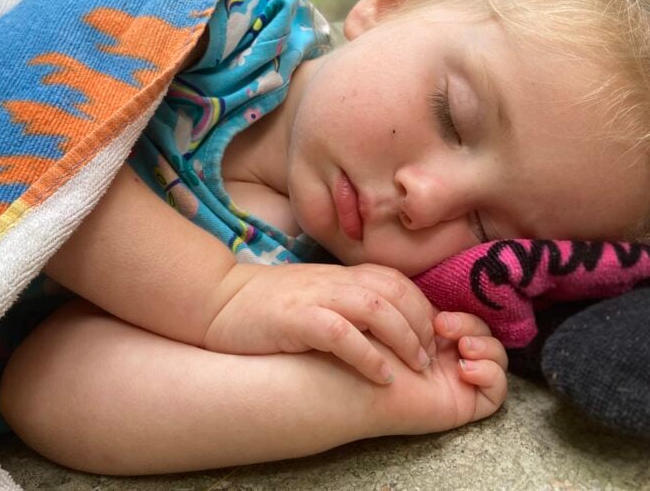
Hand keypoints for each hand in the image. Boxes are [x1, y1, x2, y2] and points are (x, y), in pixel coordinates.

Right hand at [204, 262, 436, 383]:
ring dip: (404, 338)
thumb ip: (349, 301)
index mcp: (341, 275)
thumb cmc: (269, 305)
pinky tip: (383, 375)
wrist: (218, 300)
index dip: (422, 308)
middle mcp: (334, 281)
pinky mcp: (296, 318)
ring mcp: (316, 297)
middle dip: (422, 324)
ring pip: (377, 308)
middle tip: (429, 356)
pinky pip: (342, 334)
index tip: (431, 338)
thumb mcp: (317, 295)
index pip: (398, 281)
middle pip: (396, 292)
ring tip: (415, 367)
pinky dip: (368, 355)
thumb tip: (387, 323)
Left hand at [371, 311, 507, 435]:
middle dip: (471, 326)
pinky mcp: (467, 405)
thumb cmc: (372, 343)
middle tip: (443, 327)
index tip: (435, 315)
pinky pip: (498, 392)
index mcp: (437, 336)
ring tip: (463, 349)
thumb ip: (424, 305)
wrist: (362, 374)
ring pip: (497, 359)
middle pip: (485, 335)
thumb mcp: (401, 314)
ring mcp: (460, 381)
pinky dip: (490, 374)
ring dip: (486, 347)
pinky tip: (465, 370)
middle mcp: (451, 357)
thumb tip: (445, 304)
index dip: (461, 314)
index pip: (468, 318)